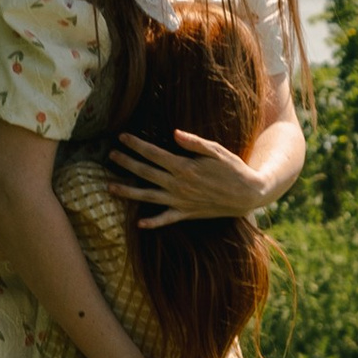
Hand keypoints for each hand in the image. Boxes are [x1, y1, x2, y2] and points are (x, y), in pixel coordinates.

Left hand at [109, 127, 271, 231]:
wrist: (248, 194)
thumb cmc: (233, 169)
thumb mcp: (217, 150)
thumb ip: (194, 143)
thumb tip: (174, 133)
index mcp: (183, 167)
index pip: (153, 154)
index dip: (136, 144)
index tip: (121, 137)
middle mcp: (178, 185)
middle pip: (145, 173)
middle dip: (126, 163)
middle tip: (110, 155)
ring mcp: (180, 201)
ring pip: (147, 196)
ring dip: (127, 192)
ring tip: (109, 187)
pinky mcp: (186, 213)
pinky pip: (166, 219)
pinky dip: (152, 223)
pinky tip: (138, 224)